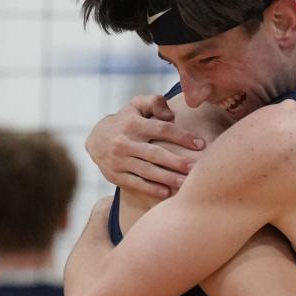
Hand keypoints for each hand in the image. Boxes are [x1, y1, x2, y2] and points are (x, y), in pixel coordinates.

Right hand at [85, 95, 204, 199]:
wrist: (95, 140)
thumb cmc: (125, 121)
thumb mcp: (136, 106)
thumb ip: (154, 102)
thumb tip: (170, 114)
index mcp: (133, 124)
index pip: (161, 129)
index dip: (182, 136)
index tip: (200, 144)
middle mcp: (125, 142)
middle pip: (155, 153)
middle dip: (177, 161)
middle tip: (196, 168)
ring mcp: (119, 161)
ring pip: (147, 171)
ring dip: (167, 177)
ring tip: (185, 183)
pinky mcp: (115, 176)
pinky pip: (135, 183)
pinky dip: (151, 189)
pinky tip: (167, 193)